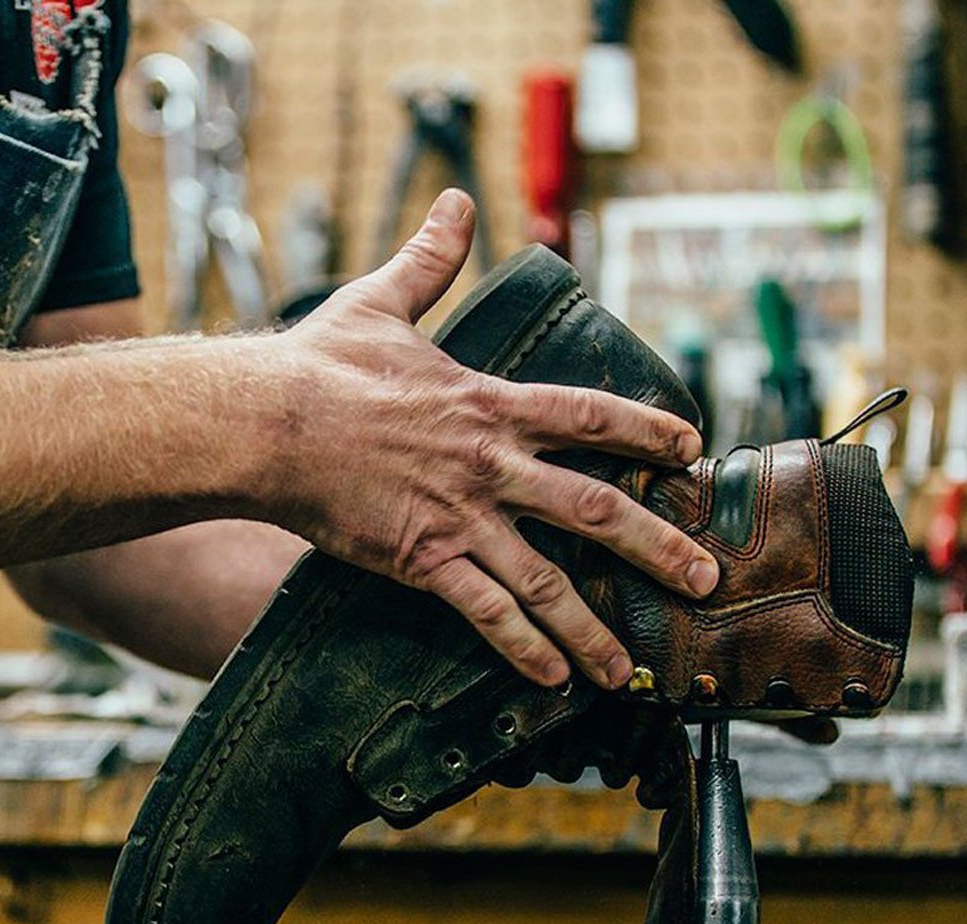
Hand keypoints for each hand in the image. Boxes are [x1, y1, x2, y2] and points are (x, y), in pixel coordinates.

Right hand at [265, 190, 719, 689]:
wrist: (262, 423)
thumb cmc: (318, 363)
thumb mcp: (382, 300)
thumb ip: (431, 258)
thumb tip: (454, 201)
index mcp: (488, 402)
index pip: (590, 414)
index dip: (647, 430)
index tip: (691, 448)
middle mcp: (490, 462)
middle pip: (594, 506)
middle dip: (656, 543)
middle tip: (704, 576)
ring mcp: (460, 515)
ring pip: (547, 578)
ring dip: (595, 624)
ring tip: (634, 664)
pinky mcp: (422, 558)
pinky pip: (484, 611)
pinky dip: (522, 647)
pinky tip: (553, 680)